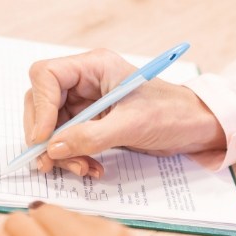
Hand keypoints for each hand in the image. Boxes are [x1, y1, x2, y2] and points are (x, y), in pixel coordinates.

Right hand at [23, 49, 225, 176]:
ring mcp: (85, 103)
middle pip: (41, 103)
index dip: (39, 106)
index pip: (46, 76)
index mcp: (94, 66)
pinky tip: (90, 168)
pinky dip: (73, 158)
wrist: (195, 128)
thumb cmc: (172, 114)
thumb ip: (90, 136)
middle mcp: (84, 81)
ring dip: (60, 152)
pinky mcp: (90, 123)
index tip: (43, 138)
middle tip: (51, 163)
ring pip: (51, 127)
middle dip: (45, 136)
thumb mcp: (131, 125)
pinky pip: (67, 140)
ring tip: (82, 168)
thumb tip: (53, 148)